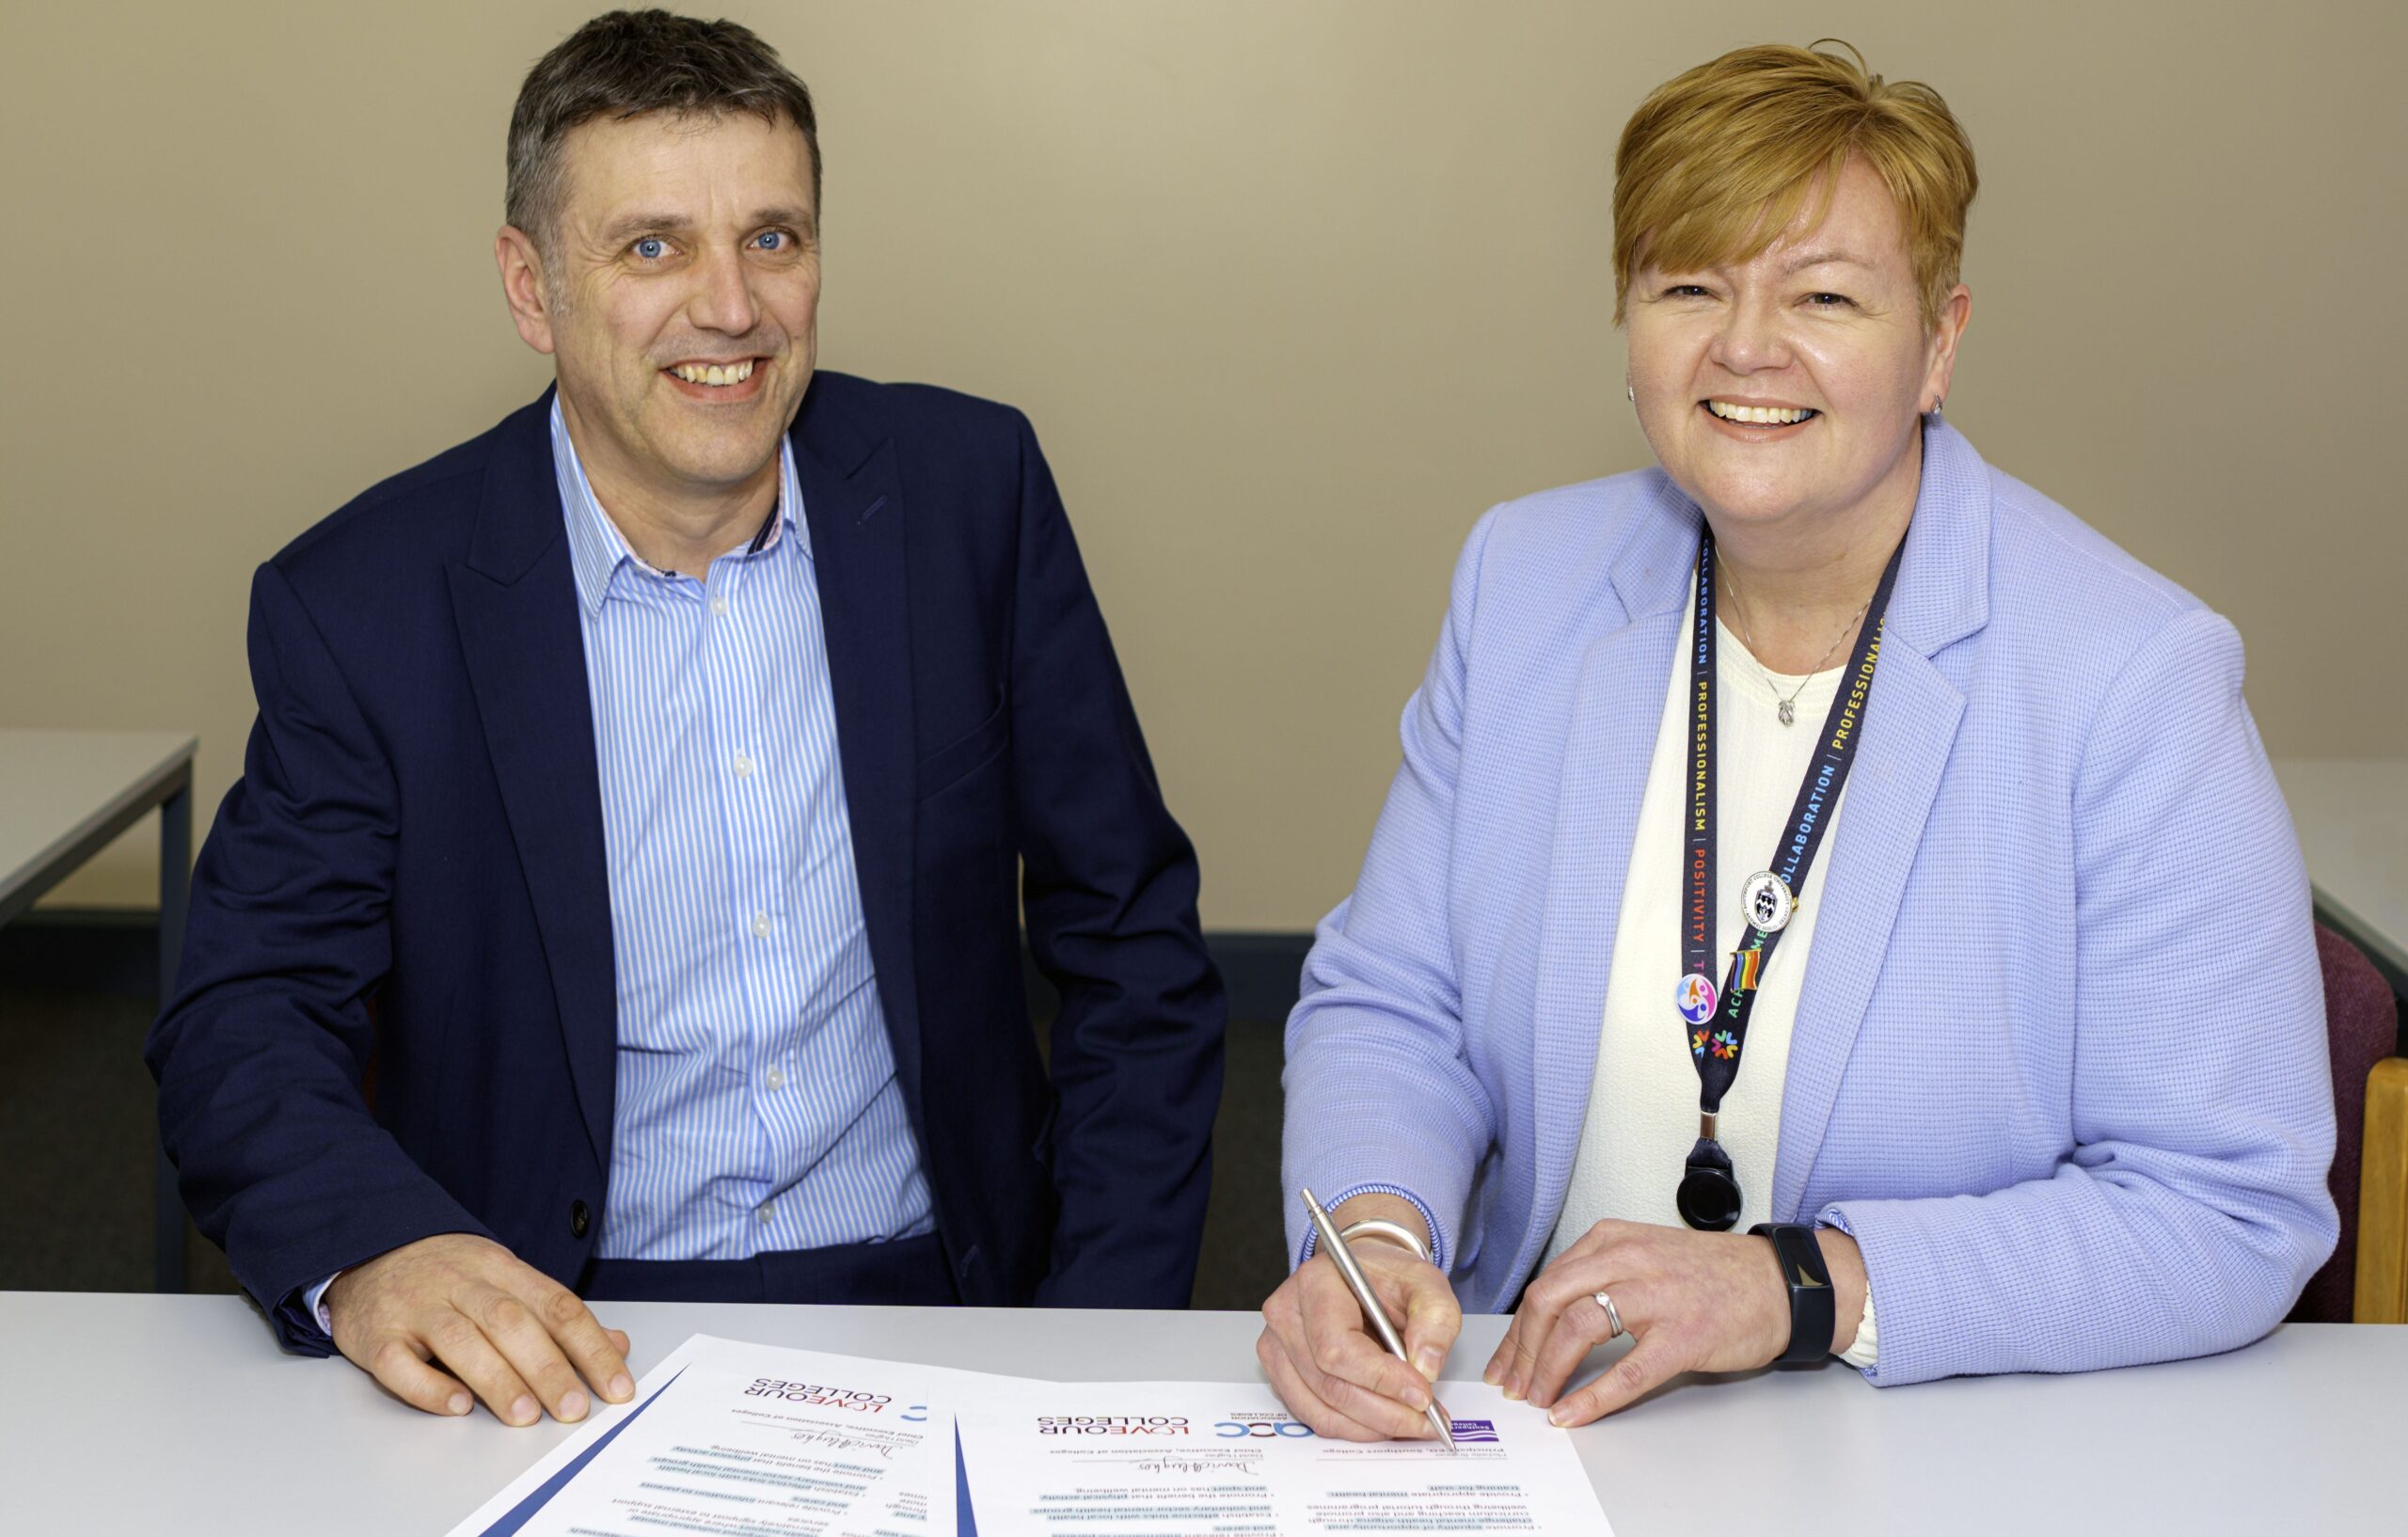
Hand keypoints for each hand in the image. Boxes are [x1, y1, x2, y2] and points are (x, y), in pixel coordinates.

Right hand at [326, 1232, 634, 1425]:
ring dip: (497, 1379)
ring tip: (526, 1416)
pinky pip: (400, 1362)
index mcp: (501, 1269)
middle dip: (548, 1367)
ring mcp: (416, 1308)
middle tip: (574, 1408)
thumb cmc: (447, 1275)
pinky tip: (457, 1407)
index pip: (556, 1306)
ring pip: (461, 1340)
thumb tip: (618, 1345)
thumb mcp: (507, 1280)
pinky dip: (429, 1386)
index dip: (590, 1346)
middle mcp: (461, 1284)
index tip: (616, 1386)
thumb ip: (559, 1316)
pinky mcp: (377, 1336)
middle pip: (511, 1322)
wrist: (367, 1250)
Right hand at [1256, 1211, 1459, 1440]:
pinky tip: (1384, 1421)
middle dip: (1385, 1412)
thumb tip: (1426, 1366)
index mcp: (1317, 1283)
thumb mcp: (1426, 1283)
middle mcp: (1287, 1315)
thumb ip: (1435, 1318)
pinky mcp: (1281, 1374)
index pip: (1338, 1347)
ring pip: (1322, 1409)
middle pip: (1330, 1384)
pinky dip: (1355, 1428)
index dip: (1381, 1379)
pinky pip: (1315, 1417)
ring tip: (1411, 1424)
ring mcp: (1278, 1347)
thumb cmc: (1388, 1278)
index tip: (1422, 1396)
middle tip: (1426, 1421)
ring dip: (1372, 1427)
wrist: (1364, 1277)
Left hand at [1485, 1220, 1863, 1424]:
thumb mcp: (1644, 1254)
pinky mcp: (1683, 1335)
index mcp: (1612, 1239)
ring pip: (1577, 1328)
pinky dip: (1591, 1396)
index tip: (1504, 1360)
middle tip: (1512, 1384)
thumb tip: (1547, 1321)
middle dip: (1521, 1349)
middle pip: (1549, 1301)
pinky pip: (1626, 1371)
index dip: (1516, 1329)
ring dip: (1547, 1370)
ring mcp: (1656, 1296)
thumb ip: (1598, 1276)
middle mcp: (1627, 1259)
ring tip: (1538, 1399)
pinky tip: (1572, 1413)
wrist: (1780, 1283)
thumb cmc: (1711, 1275)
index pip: (1546, 1284)